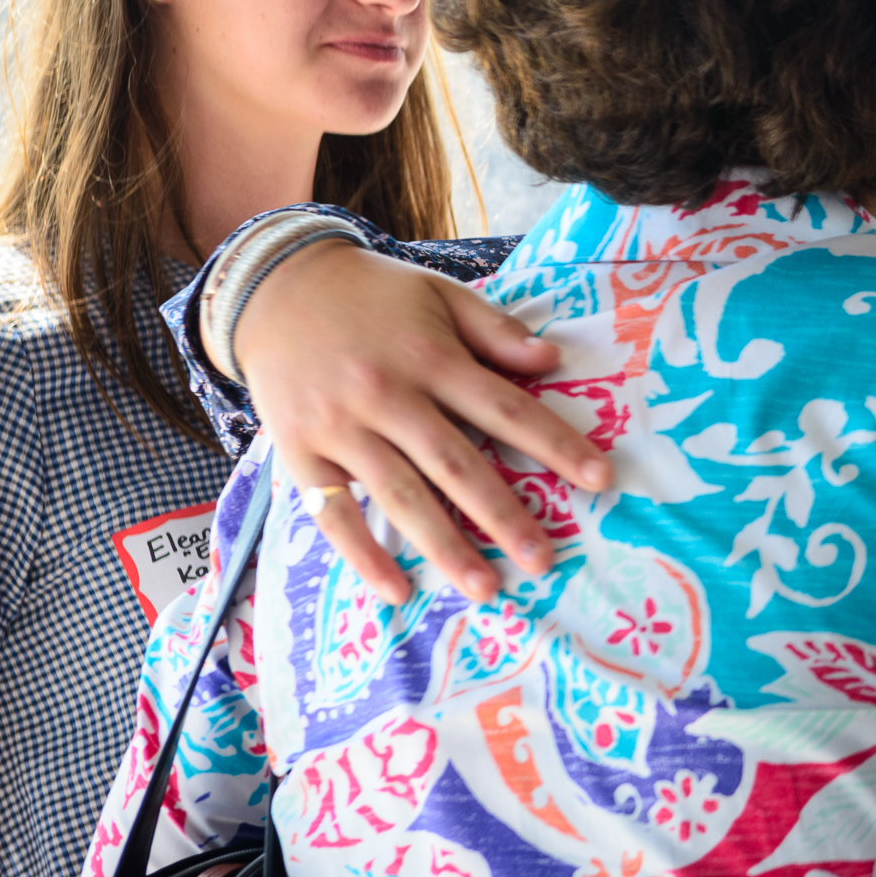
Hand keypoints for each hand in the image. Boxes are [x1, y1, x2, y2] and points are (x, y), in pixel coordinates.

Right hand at [231, 242, 613, 604]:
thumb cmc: (372, 293)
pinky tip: (397, 589)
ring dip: (444, 546)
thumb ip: (494, 329)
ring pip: (401, 496)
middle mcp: (388, 396)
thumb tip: (552, 362)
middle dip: (504, 515)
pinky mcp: (301, 452)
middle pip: (456, 465)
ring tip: (485, 588)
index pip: (506, 409)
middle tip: (544, 560)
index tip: (600, 479)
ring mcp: (341, 428)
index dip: (555, 445)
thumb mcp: (439, 293)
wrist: (275, 286)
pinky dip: (363, 554)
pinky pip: (334, 513)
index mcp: (431, 356)